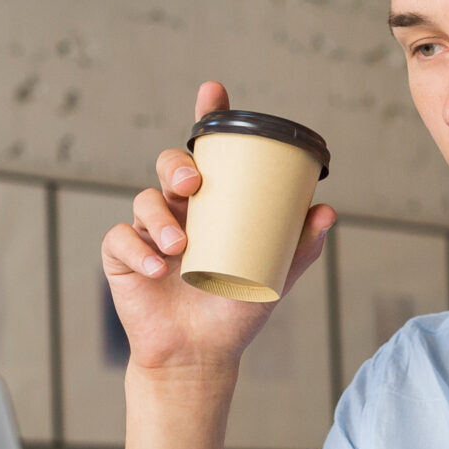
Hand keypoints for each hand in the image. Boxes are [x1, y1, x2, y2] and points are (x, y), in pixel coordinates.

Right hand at [100, 81, 334, 376]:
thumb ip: (299, 246)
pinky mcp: (121, 257)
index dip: (208, 117)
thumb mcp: (273, 277)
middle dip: (178, 166)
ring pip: (144, 199)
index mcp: (213, 203)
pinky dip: (136, 250)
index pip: (208, 151)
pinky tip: (155, 268)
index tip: (213, 92)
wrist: (201, 355)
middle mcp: (178, 209)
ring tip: (177, 246)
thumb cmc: (234, 311)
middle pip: (170, 165)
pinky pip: (120, 239)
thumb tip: (328, 210)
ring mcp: (147, 231)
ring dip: (159, 217)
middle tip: (193, 185)